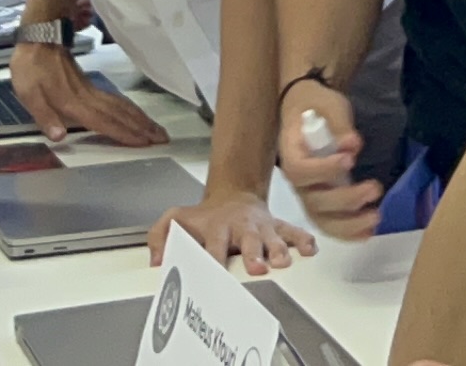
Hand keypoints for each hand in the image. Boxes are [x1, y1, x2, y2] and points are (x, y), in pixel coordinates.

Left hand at [11, 38, 167, 147]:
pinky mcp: (92, 85)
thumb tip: (59, 136)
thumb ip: (44, 115)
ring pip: (121, 106)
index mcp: (73, 103)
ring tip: (157, 130)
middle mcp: (88, 97)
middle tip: (163, 139)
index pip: (103, 121)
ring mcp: (92, 90)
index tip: (144, 143)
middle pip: (120, 114)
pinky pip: (116, 100)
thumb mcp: (28, 92)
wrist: (41, 37)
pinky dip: (129, 109)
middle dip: (141, 128)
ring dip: (140, 118)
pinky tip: (136, 114)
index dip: (123, 133)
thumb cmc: (32, 66)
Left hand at [153, 195, 318, 275]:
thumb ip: (160, 236)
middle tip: (257, 267)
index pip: (214, 245)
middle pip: (248, 241)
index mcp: (217, 228)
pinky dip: (302, 240)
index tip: (213, 270)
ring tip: (282, 262)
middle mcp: (241, 228)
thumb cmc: (206, 216)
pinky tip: (309, 249)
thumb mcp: (177, 218)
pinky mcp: (277, 227)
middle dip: (253, 254)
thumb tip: (156, 260)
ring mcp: (261, 227)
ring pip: (273, 238)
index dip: (213, 258)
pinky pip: (293, 232)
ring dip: (279, 250)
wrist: (233, 193)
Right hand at [277, 79, 381, 238]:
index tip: (350, 160)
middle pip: (313, 200)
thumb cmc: (318, 106)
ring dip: (349, 224)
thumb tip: (352, 144)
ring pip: (321, 219)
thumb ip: (339, 123)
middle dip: (346, 199)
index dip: (323, 171)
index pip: (299, 170)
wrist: (310, 110)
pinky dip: (349, 233)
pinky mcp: (322, 203)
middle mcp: (297, 180)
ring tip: (376, 216)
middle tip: (375, 187)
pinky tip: (369, 232)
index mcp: (291, 152)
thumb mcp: (329, 104)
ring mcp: (309, 194)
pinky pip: (330, 224)